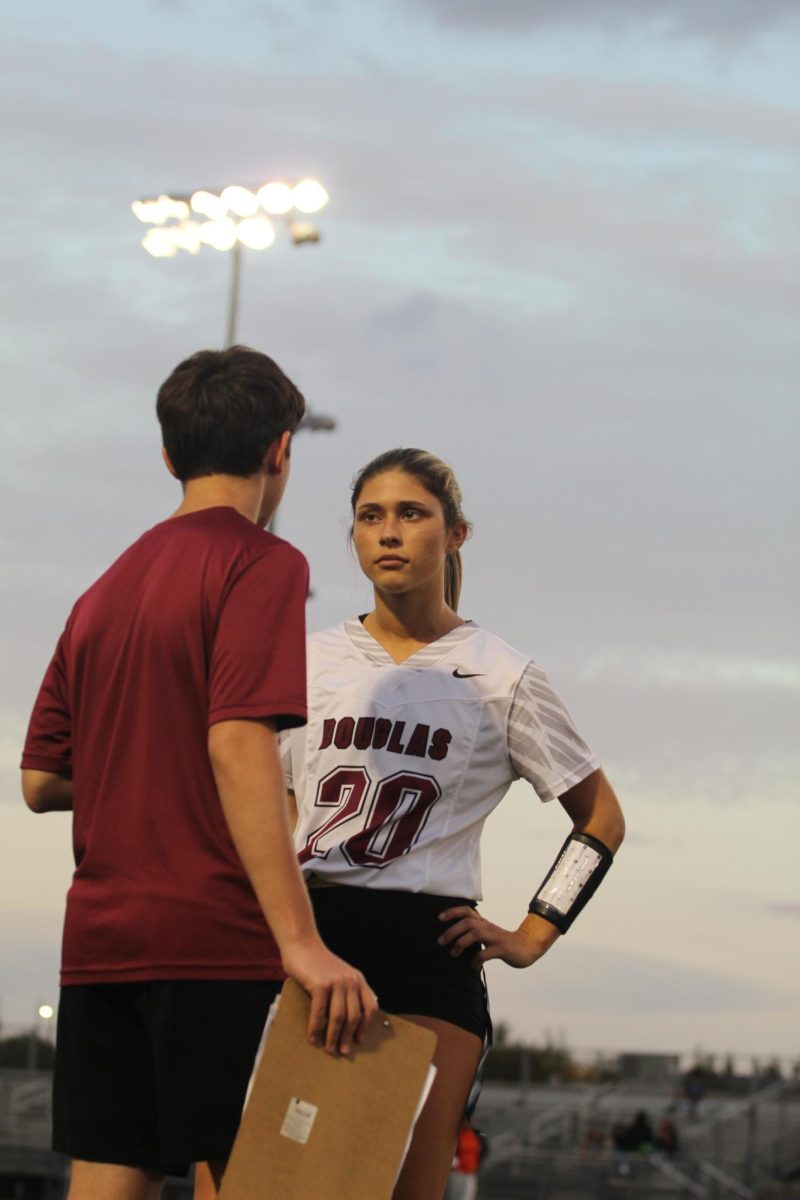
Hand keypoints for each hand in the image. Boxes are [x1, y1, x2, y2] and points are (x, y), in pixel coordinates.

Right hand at [281, 940, 377, 1055]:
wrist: (302, 944)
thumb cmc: (318, 963)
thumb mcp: (340, 973)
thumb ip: (347, 990)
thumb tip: (349, 1018)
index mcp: (358, 979)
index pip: (370, 1006)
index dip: (365, 1026)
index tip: (359, 1040)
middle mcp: (350, 981)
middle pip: (354, 1016)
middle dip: (348, 1037)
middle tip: (343, 1051)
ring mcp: (336, 982)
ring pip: (338, 1017)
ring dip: (333, 1037)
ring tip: (329, 1049)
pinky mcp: (320, 985)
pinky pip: (319, 1012)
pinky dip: (315, 1028)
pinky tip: (312, 1037)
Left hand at [437, 907, 559, 969]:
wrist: (525, 947)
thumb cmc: (502, 943)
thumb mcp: (487, 933)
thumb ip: (474, 931)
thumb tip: (453, 937)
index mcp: (483, 922)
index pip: (466, 911)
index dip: (452, 912)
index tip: (439, 918)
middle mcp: (487, 927)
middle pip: (467, 922)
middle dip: (451, 931)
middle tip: (440, 942)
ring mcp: (495, 937)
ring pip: (475, 934)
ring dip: (461, 943)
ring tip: (453, 954)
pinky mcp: (501, 949)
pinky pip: (485, 954)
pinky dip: (475, 961)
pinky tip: (472, 967)